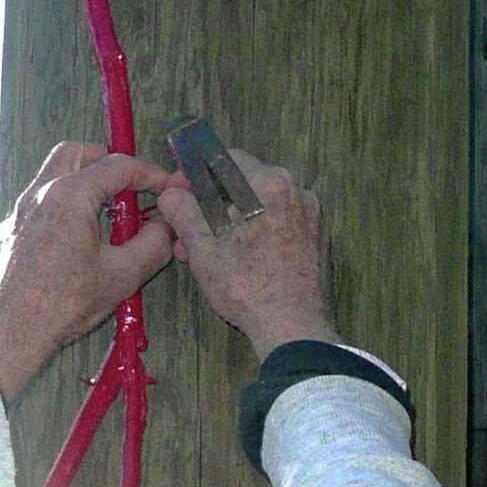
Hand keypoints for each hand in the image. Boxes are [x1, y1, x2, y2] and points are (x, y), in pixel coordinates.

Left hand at [0, 141, 177, 405]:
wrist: (11, 333)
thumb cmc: (63, 305)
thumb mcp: (122, 275)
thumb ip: (154, 243)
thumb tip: (168, 225)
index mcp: (70, 195)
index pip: (118, 166)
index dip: (150, 174)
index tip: (167, 187)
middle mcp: (40, 193)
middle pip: (77, 153)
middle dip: (108, 162)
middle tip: (130, 186)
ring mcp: (20, 210)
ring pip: (54, 174)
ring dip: (83, 181)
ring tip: (107, 212)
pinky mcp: (11, 230)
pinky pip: (41, 202)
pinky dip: (64, 204)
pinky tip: (77, 235)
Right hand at [157, 151, 339, 362]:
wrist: (294, 327)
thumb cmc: (246, 285)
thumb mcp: (203, 248)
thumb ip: (184, 213)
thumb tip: (170, 194)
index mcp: (269, 183)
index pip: (226, 159)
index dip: (196, 173)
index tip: (178, 191)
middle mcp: (297, 191)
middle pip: (245, 185)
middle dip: (212, 203)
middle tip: (186, 228)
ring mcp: (311, 217)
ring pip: (261, 209)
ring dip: (231, 222)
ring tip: (206, 250)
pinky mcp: (316, 242)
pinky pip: (278, 227)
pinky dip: (255, 235)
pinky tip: (237, 259)